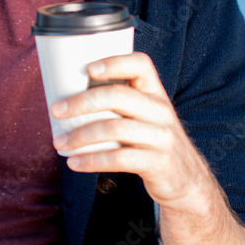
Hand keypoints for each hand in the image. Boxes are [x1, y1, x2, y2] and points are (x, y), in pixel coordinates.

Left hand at [50, 52, 215, 211]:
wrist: (188, 182)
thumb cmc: (153, 143)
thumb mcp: (145, 117)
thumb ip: (119, 105)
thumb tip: (67, 98)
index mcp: (155, 93)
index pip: (141, 64)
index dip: (115, 62)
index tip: (88, 68)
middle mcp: (161, 111)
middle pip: (118, 96)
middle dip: (82, 102)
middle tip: (56, 110)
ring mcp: (161, 137)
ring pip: (115, 128)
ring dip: (80, 135)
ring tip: (60, 141)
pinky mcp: (158, 163)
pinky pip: (119, 159)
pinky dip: (91, 160)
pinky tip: (74, 162)